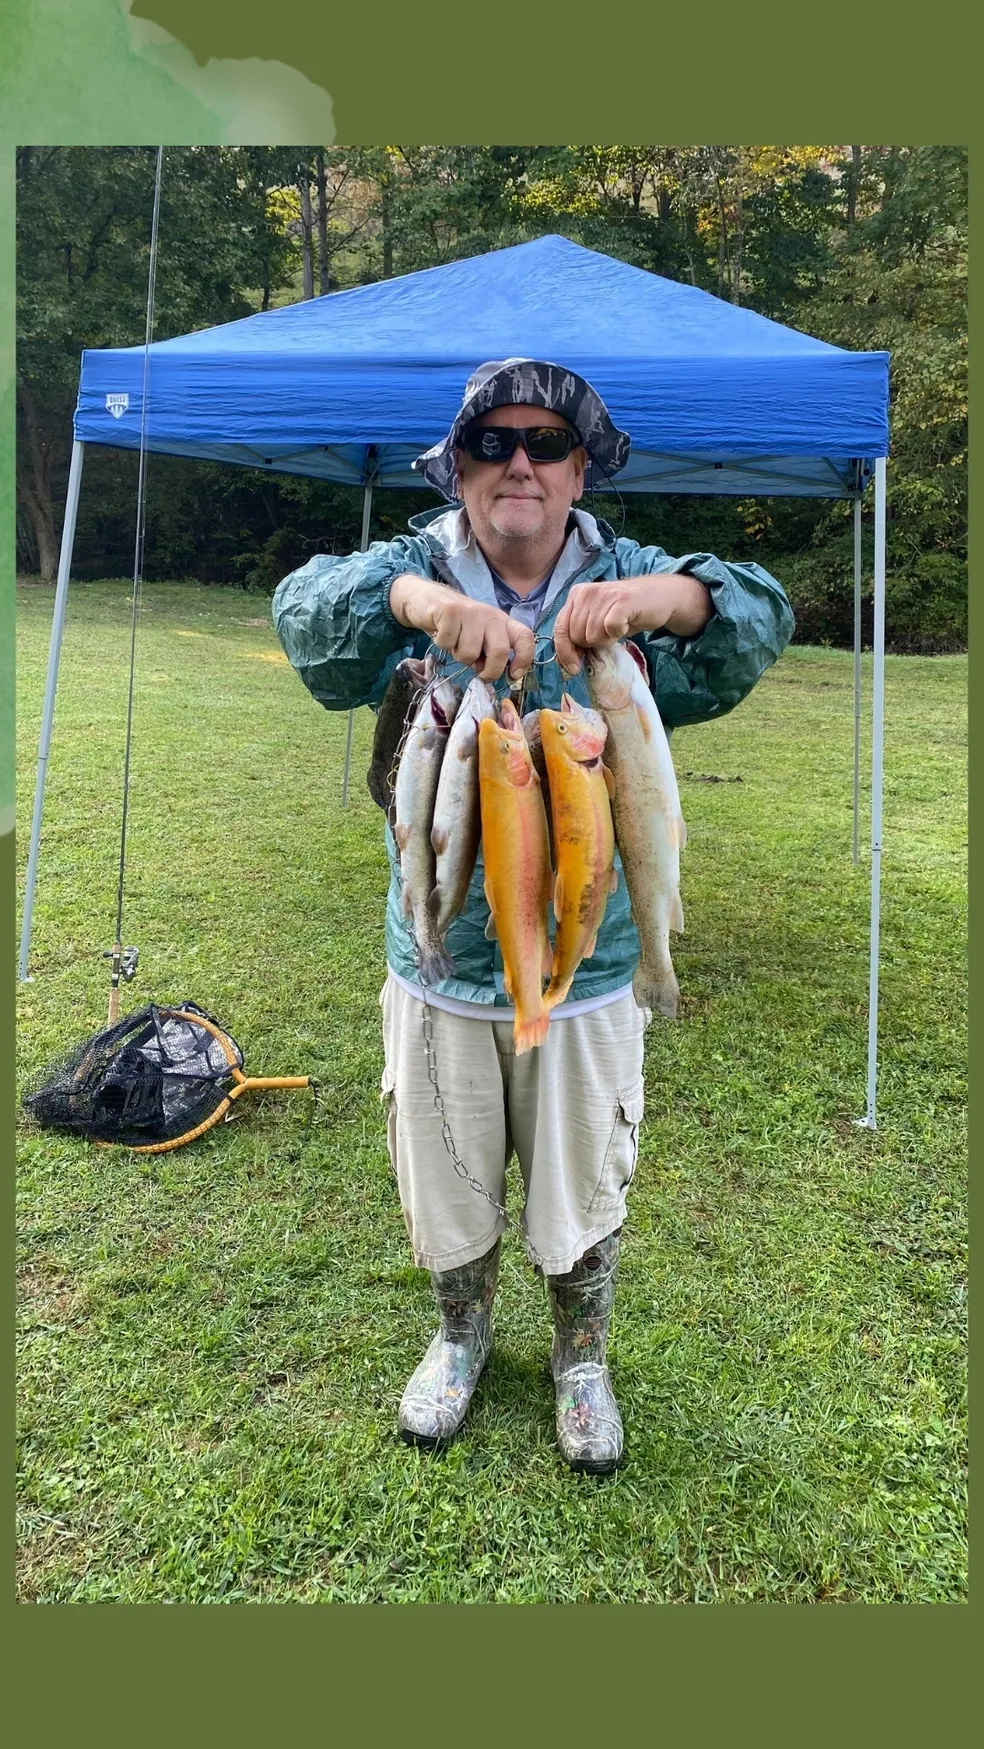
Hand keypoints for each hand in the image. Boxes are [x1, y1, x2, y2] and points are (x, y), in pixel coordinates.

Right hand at [389, 574, 534, 682]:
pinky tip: (442, 633)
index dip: (524, 659)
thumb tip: (490, 673)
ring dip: (459, 655)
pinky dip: (442, 644)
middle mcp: (491, 615)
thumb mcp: (480, 638)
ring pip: (470, 652)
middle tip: (480, 675)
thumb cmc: (458, 625)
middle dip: (490, 671)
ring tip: (455, 642)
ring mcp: (471, 612)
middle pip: (500, 650)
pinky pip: (448, 644)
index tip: (514, 675)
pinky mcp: (450, 612)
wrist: (430, 600)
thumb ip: (489, 654)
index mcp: (502, 622)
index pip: (525, 637)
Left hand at [552, 575, 712, 672]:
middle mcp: (586, 592)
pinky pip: (610, 629)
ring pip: (592, 636)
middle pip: (577, 636)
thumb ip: (578, 635)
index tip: (573, 667)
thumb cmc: (624, 614)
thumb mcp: (596, 622)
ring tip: (618, 627)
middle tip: (609, 634)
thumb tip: (567, 661)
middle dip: (592, 644)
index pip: (559, 628)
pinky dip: (618, 634)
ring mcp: (604, 594)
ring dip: (607, 640)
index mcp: (576, 595)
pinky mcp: (622, 601)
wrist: (657, 598)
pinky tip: (625, 624)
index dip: (564, 651)